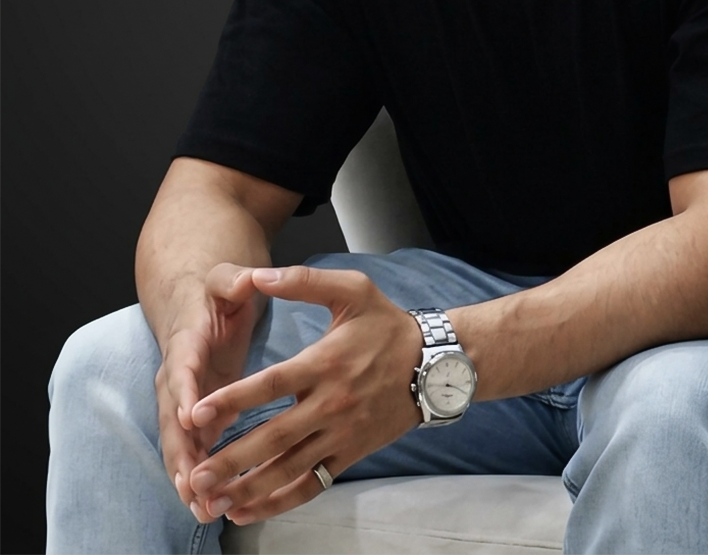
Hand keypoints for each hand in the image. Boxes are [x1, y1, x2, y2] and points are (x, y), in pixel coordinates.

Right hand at [155, 263, 263, 514]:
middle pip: (172, 419)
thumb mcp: (226, 279)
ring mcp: (184, 401)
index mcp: (186, 343)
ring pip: (179, 443)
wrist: (198, 306)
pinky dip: (198, 476)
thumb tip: (249, 278)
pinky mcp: (197, 416)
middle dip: (181, 452)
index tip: (189, 417)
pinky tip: (210, 507)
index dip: (184, 392)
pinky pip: (193, 449)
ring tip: (201, 508)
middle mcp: (177, 378)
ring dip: (187, 475)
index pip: (181, 369)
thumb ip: (235, 280)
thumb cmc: (216, 292)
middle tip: (191, 485)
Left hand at [185, 266, 422, 525]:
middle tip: (195, 475)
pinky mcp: (350, 454)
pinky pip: (312, 484)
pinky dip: (279, 503)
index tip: (196, 414)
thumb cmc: (387, 324)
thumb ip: (303, 281)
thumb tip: (258, 275)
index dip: (233, 400)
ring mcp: (341, 433)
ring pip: (290, 469)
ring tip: (211, 501)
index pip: (272, 385)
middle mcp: (331, 403)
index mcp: (325, 362)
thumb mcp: (352, 290)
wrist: (434, 364)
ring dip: (249, 488)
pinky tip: (247, 509)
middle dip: (232, 459)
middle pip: (275, 437)